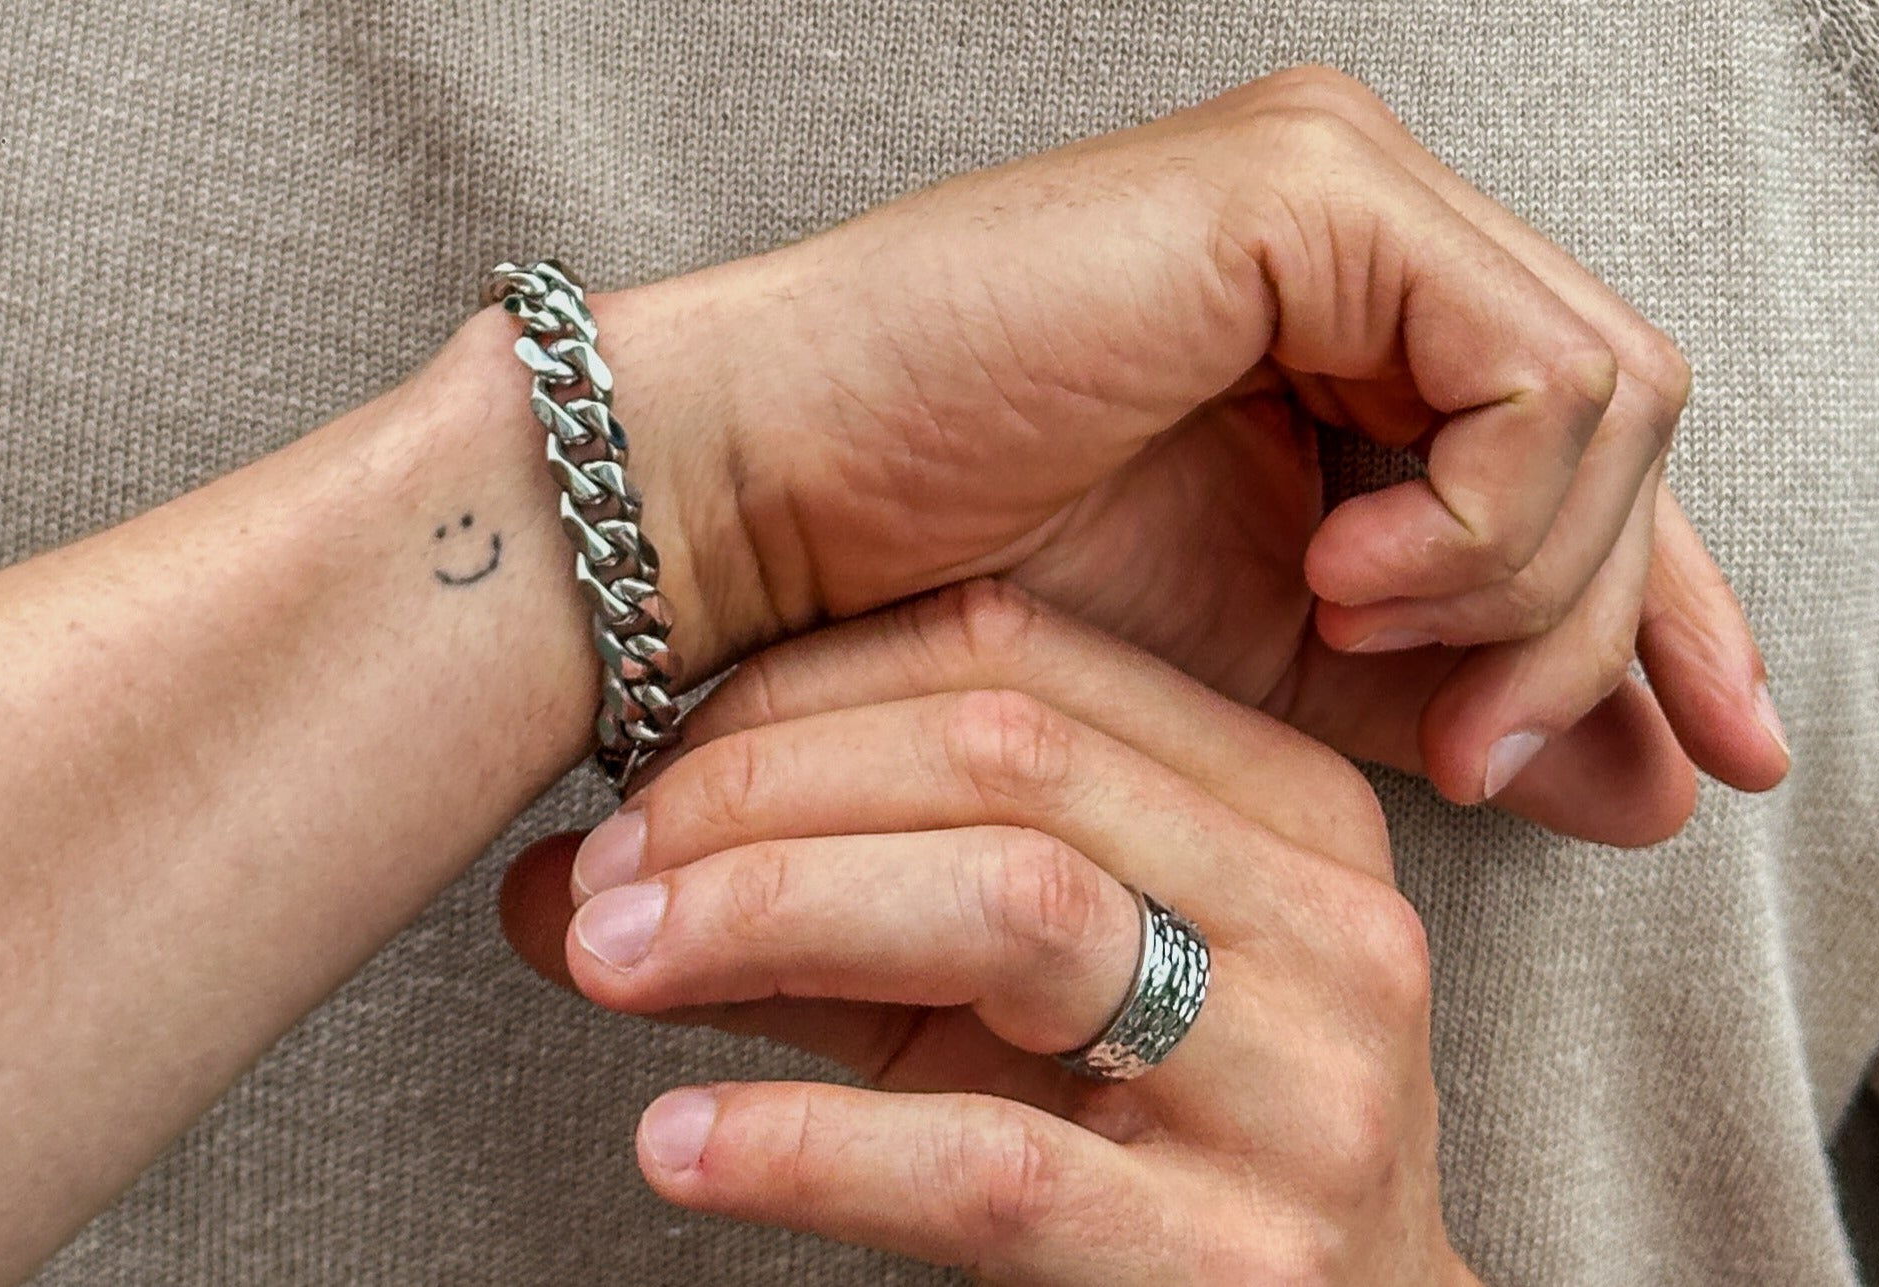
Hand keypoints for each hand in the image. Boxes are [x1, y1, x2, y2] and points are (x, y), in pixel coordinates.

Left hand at [504, 587, 1485, 1284]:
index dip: (803, 685)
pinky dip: (807, 1139)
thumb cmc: (1145, 1167)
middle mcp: (1325, 920)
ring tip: (610, 954)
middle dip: (764, 787)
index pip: (1015, 654)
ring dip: (771, 908)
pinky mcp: (1240, 1273)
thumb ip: (809, 914)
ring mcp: (1306, 1093)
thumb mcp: (995, 1009)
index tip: (648, 752)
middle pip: (1003, 756)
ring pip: (1014, 906)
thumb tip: (554, 877)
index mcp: (1281, 805)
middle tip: (605, 860)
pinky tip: (679, 1136)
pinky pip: (990, 1164)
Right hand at [614, 69, 1784, 835]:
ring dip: (1528, 578)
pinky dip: (1480, 516)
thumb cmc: (973, 564)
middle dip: (1604, 619)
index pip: (1590, 428)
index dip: (1675, 599)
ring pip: (1611, 391)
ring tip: (1361, 641)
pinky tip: (1339, 574)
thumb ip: (1465, 682)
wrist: (781, 494)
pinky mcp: (1311, 182)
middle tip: (1480, 756)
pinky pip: (1534, 372)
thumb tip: (1665, 778)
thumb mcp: (1274, 651)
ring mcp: (1339, 169)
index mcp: (1354, 282)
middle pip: (1627, 414)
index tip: (1719, 762)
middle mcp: (1364, 197)